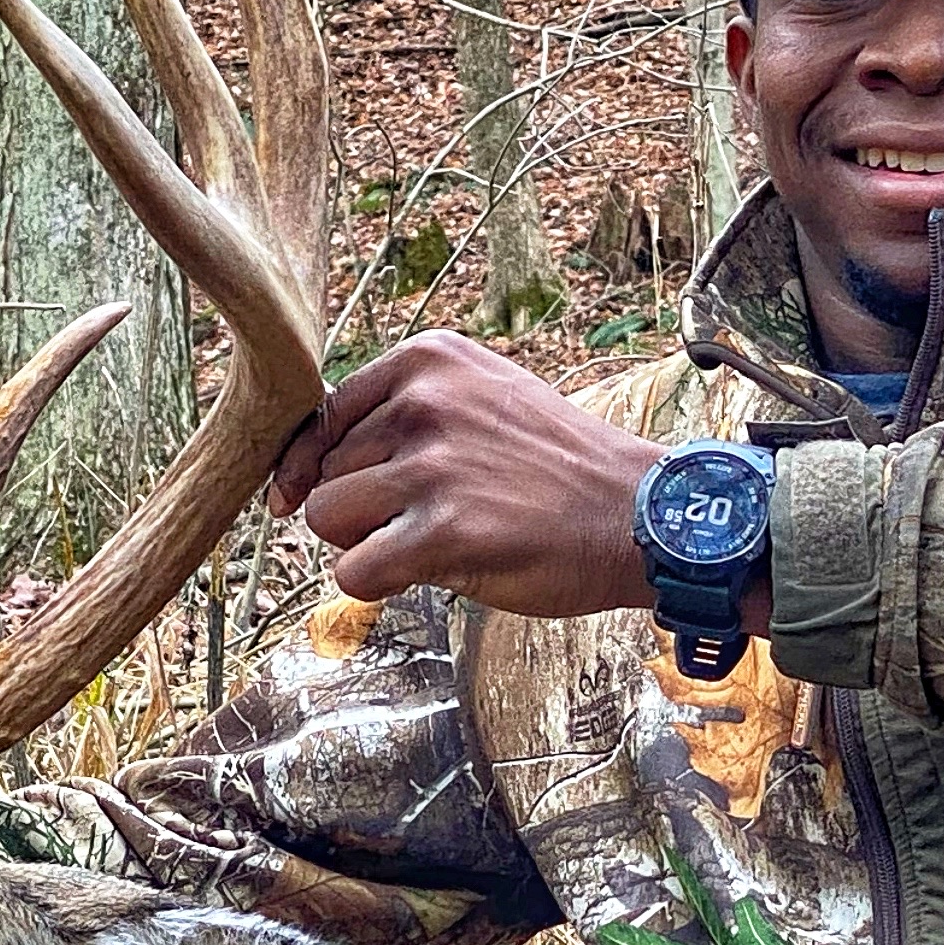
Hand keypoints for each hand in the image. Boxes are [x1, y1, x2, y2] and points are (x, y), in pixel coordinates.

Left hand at [270, 331, 684, 622]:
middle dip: (361, 506)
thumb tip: (305, 465)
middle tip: (431, 516)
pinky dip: (377, 583)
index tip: (312, 493)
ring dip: (367, 543)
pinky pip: (352, 571)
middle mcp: (424, 403)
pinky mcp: (443, 532)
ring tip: (433, 540)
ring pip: (328, 519)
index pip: (325, 416)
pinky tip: (429, 571)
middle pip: (325, 473)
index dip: (315, 465)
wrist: (638, 516)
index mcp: (429, 360)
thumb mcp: (483, 399)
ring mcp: (433, 466)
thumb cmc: (558, 468)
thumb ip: (404, 413)